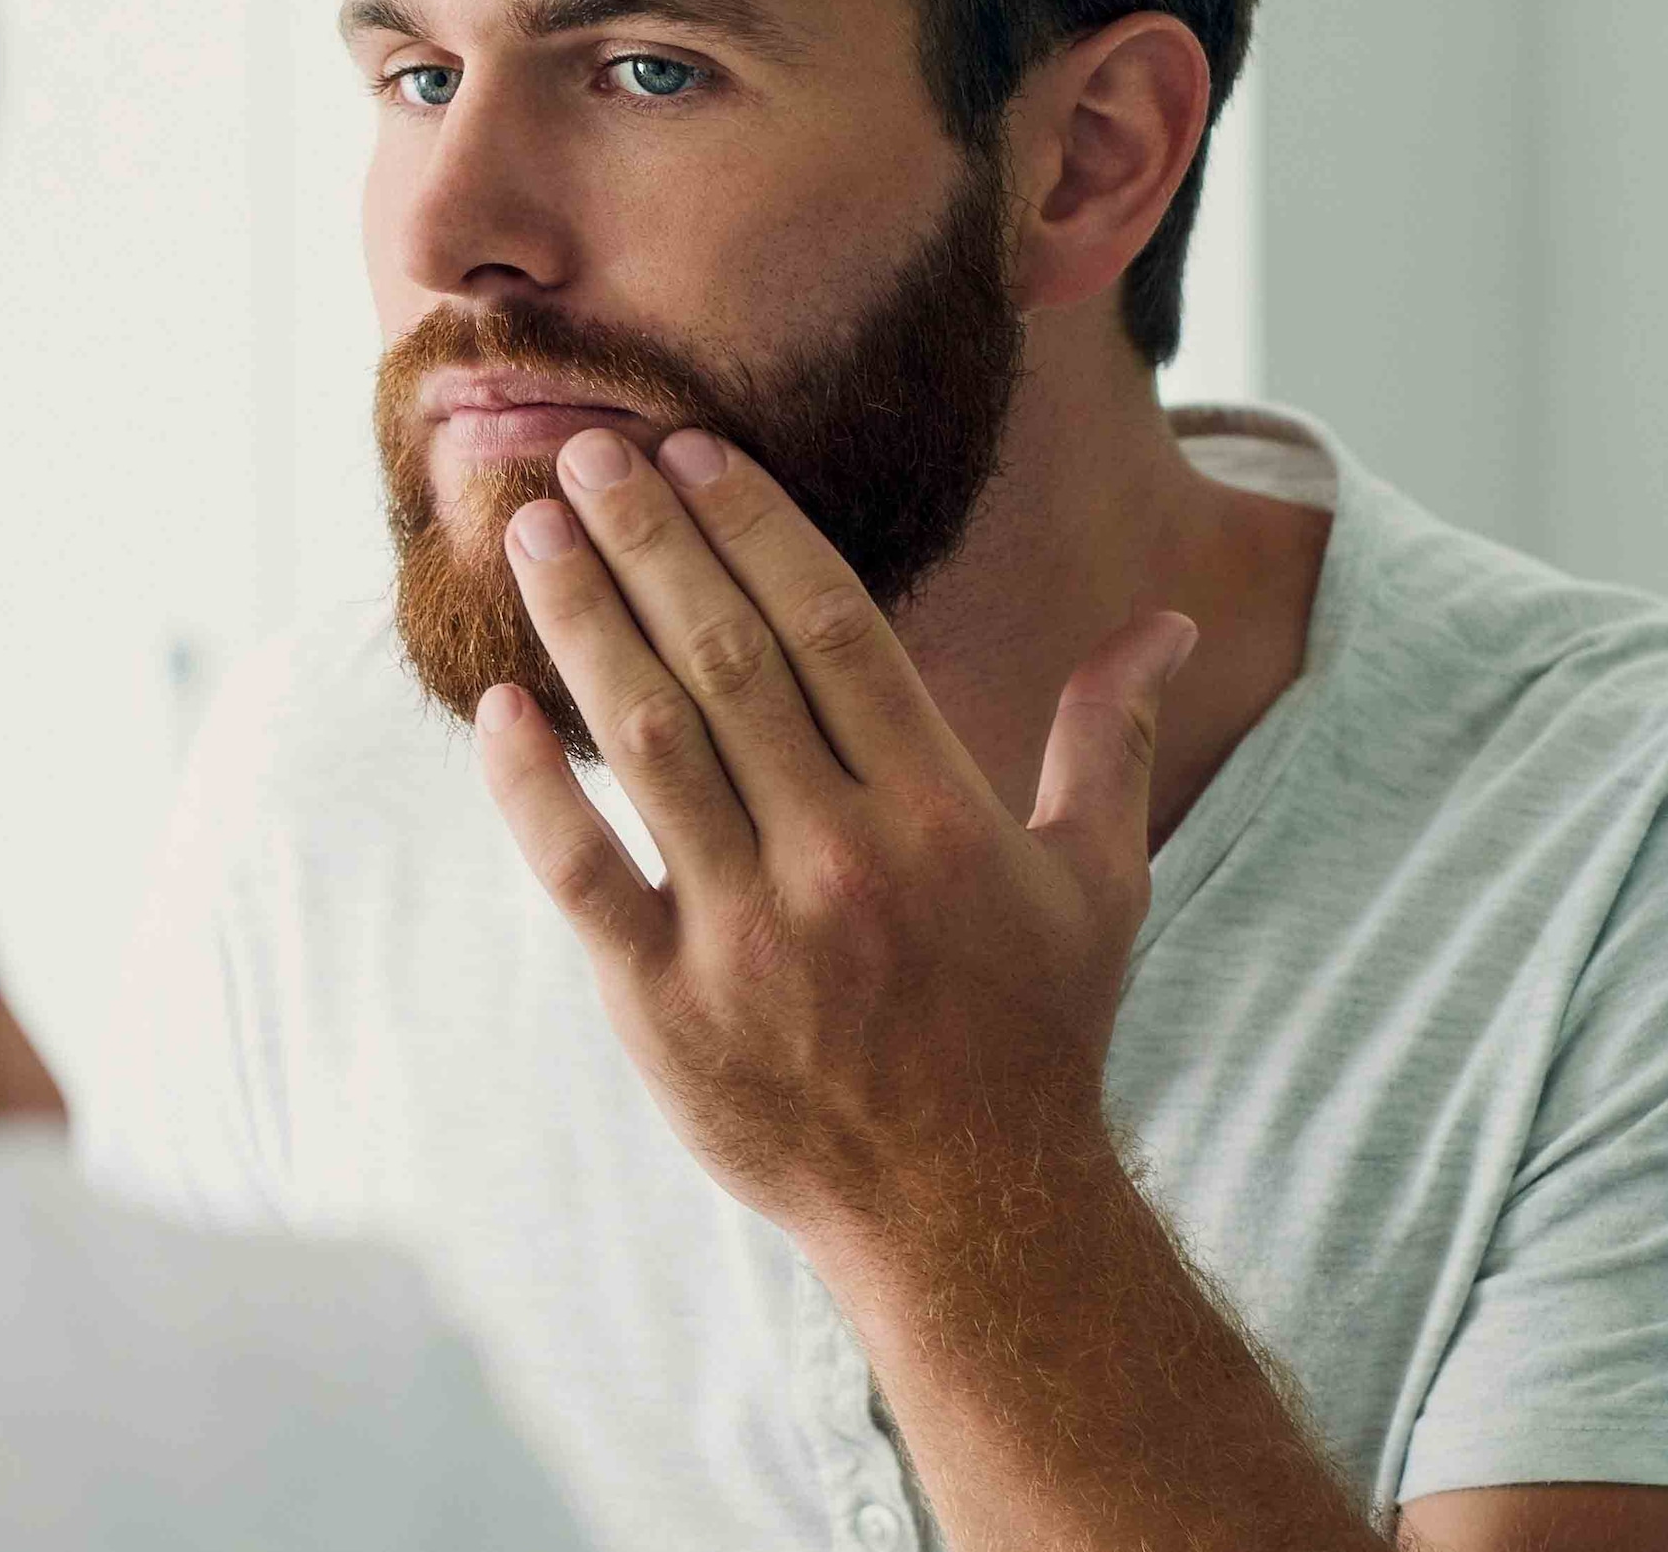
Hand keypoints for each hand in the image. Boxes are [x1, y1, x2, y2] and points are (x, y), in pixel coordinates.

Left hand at [479, 425, 1194, 1256]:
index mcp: (938, 811)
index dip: (753, 526)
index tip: (691, 452)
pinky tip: (499, 707)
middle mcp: (840, 858)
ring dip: (582, 623)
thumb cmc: (1034, 1035)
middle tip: (582, 451)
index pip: (829, 626)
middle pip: (725, 657)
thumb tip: (1168, 624)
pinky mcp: (666, 1007)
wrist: (969, 1217)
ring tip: (530, 536)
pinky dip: (533, 788)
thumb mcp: (1099, 880)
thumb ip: (1108, 736)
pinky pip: (582, 873)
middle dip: (648, 540)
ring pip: (647, 741)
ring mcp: (745, 933)